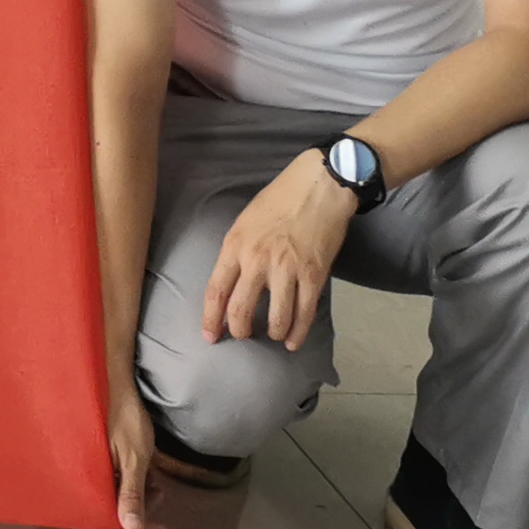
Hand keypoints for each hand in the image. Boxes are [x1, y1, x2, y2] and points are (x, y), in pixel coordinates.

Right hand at [106, 380, 161, 528]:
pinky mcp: (102, 457)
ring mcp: (97, 466)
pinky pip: (118, 478)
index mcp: (93, 480)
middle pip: (117, 506)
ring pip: (119, 492)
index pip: (116, 517)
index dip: (140, 527)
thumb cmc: (125, 421)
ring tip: (155, 479)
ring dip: (140, 491)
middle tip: (160, 492)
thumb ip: (132, 494)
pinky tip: (145, 469)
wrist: (115, 385)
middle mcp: (91, 476)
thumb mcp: (134, 459)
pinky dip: (134, 478)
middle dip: (142, 505)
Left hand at [203, 149, 355, 351]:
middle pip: (240, 309)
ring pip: (275, 318)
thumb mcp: (244, 222)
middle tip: (243, 336)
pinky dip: (297, 333)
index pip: (215, 290)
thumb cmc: (278, 201)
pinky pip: (304, 313)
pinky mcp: (313, 275)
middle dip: (239, 330)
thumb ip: (237, 252)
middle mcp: (257, 261)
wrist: (318, 188)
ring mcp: (286, 270)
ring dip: (271, 332)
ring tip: (272, 334)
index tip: (210, 336)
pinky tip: (292, 341)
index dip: (211, 319)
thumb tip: (232, 282)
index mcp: (235, 246)